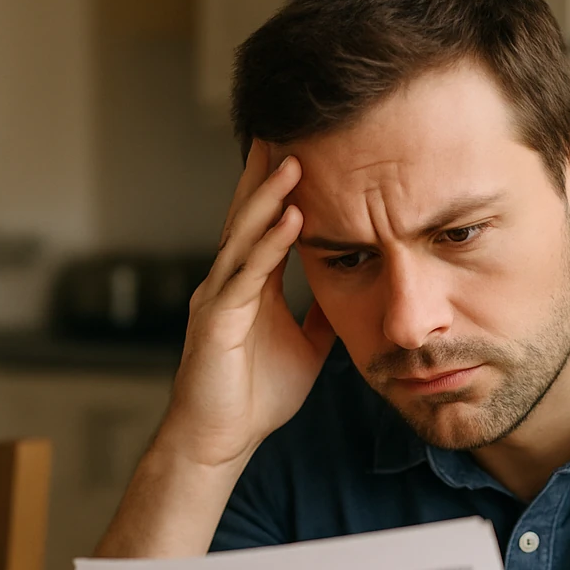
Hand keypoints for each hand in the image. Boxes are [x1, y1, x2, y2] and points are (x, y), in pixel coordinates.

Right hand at [157, 139, 335, 469]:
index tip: (304, 151)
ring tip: (295, 162)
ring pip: (246, 236)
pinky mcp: (218, 321)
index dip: (282, 189)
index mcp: (250, 287)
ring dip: (270, 198)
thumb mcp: (305, 348)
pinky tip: (290, 219)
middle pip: (249, 216)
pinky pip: (247, 274)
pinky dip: (268, 244)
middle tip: (290, 129)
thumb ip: (320, 316)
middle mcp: (230, 283)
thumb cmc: (254, 397)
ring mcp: (219, 298)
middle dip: (268, 174)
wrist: (219, 440)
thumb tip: (351, 295)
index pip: (267, 225)